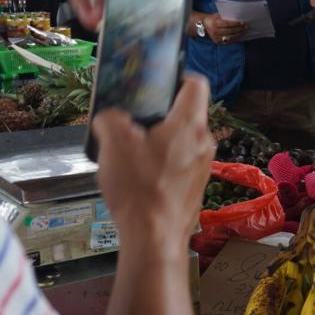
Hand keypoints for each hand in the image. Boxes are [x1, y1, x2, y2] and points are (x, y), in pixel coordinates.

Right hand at [93, 76, 214, 246]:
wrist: (154, 239)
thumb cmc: (140, 188)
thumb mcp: (114, 143)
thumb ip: (110, 118)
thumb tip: (110, 117)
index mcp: (190, 124)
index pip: (196, 84)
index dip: (177, 76)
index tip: (156, 81)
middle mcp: (204, 142)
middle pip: (187, 113)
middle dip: (159, 112)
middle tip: (133, 117)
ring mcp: (202, 166)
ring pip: (182, 139)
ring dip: (158, 139)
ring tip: (130, 149)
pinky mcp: (195, 187)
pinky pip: (180, 162)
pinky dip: (161, 161)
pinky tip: (138, 174)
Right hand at [204, 14, 244, 43]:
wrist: (204, 25)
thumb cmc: (213, 19)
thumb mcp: (217, 15)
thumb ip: (226, 16)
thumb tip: (238, 16)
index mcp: (214, 23)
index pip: (227, 24)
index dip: (236, 23)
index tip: (243, 22)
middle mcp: (214, 31)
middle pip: (229, 31)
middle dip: (239, 29)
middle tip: (246, 27)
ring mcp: (216, 38)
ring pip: (229, 37)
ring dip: (238, 35)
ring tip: (244, 31)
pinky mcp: (217, 42)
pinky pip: (228, 42)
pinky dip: (234, 39)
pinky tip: (239, 36)